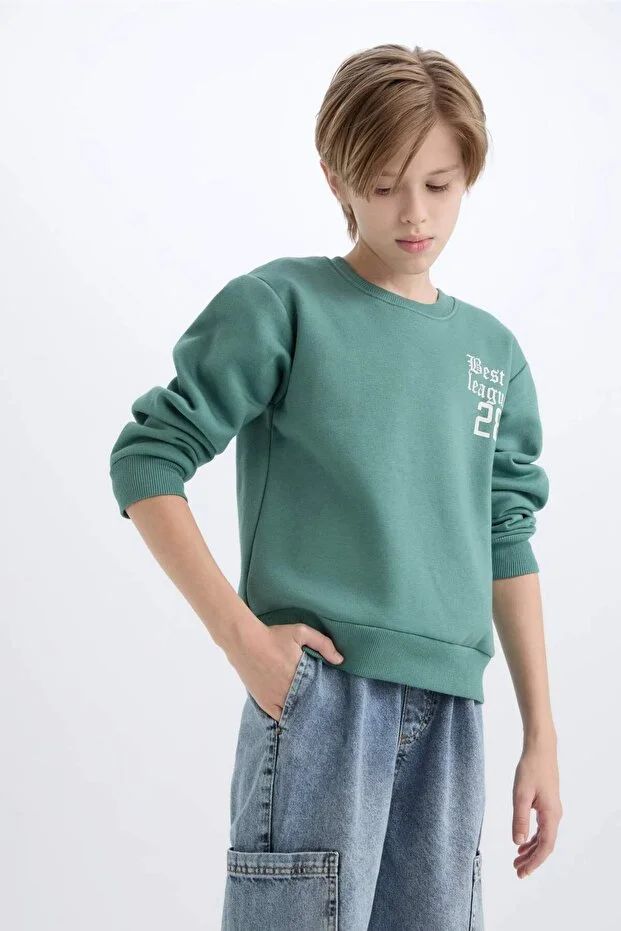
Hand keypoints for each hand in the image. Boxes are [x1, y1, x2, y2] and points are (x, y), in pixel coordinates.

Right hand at [226, 622, 344, 722]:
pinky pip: (278, 717)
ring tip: (308, 713)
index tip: (331, 698)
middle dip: (315, 707)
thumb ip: (323, 644)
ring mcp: (275, 699)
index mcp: (300, 675)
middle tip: (322, 708)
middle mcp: (288, 691)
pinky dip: (285, 718)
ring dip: (301, 713)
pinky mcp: (264, 702)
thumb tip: (339, 660)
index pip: (319, 694)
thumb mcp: (301, 632)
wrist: (244, 641)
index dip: (325, 697)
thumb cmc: (273, 636)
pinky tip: (292, 718)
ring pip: (293, 715)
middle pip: (307, 706)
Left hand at [512, 735, 562, 877]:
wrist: (540, 749)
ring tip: (516, 860)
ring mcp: (552, 810)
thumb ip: (519, 819)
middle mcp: (555, 816)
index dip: (534, 862)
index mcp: (551, 815)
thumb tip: (517, 842)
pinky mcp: (547, 805)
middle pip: (545, 845)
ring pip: (543, 837)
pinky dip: (532, 837)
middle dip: (531, 860)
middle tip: (517, 871)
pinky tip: (521, 842)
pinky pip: (542, 828)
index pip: (545, 847)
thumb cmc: (530, 769)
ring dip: (530, 849)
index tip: (523, 873)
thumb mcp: (521, 794)